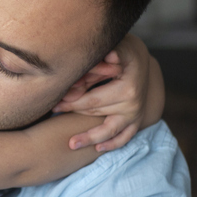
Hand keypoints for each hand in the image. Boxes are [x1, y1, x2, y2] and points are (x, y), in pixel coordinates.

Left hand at [53, 34, 160, 152]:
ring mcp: (136, 115)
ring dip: (90, 138)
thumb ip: (108, 55)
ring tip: (72, 144)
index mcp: (127, 89)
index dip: (72, 102)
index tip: (55, 104)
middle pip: (96, 113)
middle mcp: (133, 105)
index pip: (93, 100)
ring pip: (108, 130)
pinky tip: (97, 148)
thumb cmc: (125, 52)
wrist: (142, 61)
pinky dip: (112, 144)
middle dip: (74, 112)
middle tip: (54, 112)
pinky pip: (125, 137)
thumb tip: (108, 56)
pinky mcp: (137, 121)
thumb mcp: (119, 48)